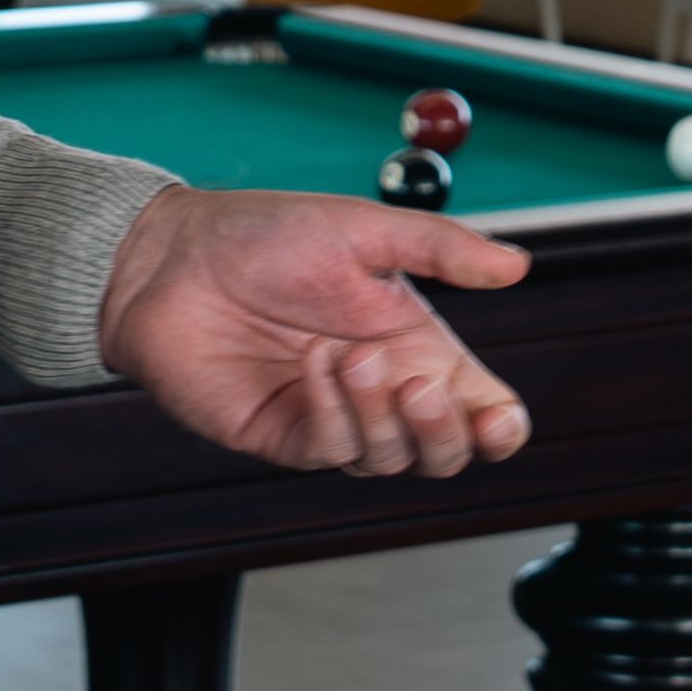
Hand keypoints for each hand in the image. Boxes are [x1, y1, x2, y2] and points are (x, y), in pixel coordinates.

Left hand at [96, 186, 531, 477]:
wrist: (174, 259)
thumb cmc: (267, 236)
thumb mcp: (364, 230)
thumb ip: (440, 248)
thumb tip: (517, 265)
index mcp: (417, 345)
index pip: (479, 408)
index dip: (500, 428)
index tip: (498, 419)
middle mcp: (382, 391)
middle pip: (446, 453)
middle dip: (446, 433)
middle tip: (418, 384)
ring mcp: (334, 418)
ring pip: (393, 460)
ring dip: (382, 414)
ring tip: (348, 354)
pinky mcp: (284, 437)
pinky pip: (332, 452)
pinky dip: (335, 416)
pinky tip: (313, 367)